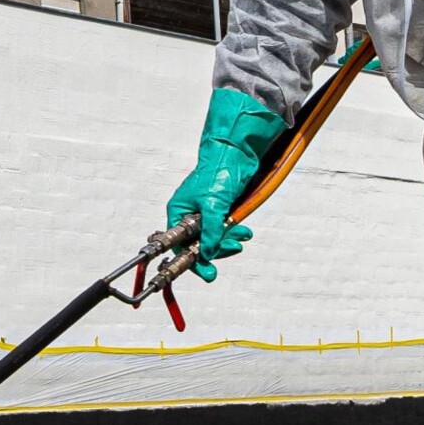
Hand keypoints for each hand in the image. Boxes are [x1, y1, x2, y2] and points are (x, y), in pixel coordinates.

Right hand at [163, 88, 287, 281]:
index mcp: (179, 210)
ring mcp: (205, 210)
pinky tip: (244, 232)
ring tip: (242, 237)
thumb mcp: (213, 206)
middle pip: (197, 243)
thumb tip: (208, 254)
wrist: (236, 152)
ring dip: (228, 241)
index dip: (191, 260)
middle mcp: (189, 212)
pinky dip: (234, 231)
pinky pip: (224, 227)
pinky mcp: (220, 207)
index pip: (179, 244)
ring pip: (213, 236)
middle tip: (228, 257)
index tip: (206, 272)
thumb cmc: (218, 173)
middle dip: (214, 251)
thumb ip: (210, 233)